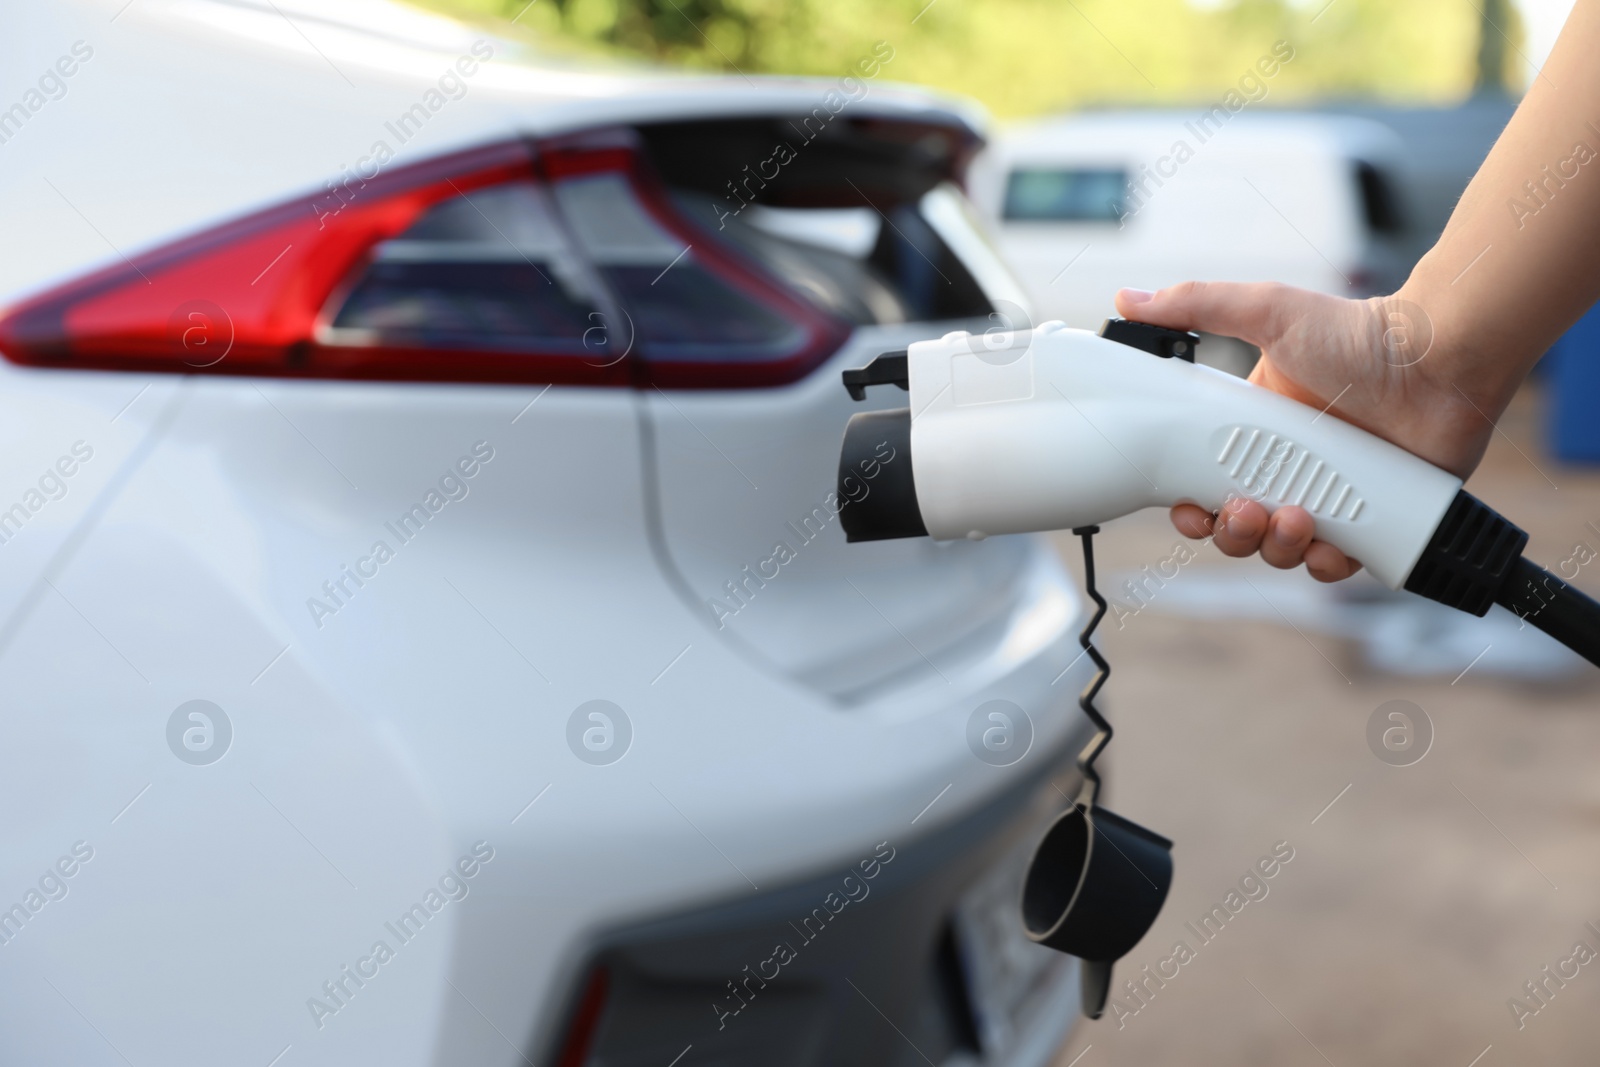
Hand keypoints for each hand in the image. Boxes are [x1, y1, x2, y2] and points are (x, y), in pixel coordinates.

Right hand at [1113, 282, 1494, 582]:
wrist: (1441, 359)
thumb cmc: (1361, 334)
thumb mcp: (1268, 312)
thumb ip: (1196, 304)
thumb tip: (1128, 297)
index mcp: (1254, 432)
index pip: (1204, 485)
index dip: (1191, 508)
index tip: (1189, 509)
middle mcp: (1288, 468)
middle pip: (1237, 528)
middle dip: (1232, 533)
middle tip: (1247, 510)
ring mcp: (1330, 497)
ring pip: (1281, 551)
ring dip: (1276, 548)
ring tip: (1296, 518)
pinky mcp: (1373, 521)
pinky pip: (1337, 564)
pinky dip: (1327, 565)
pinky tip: (1330, 545)